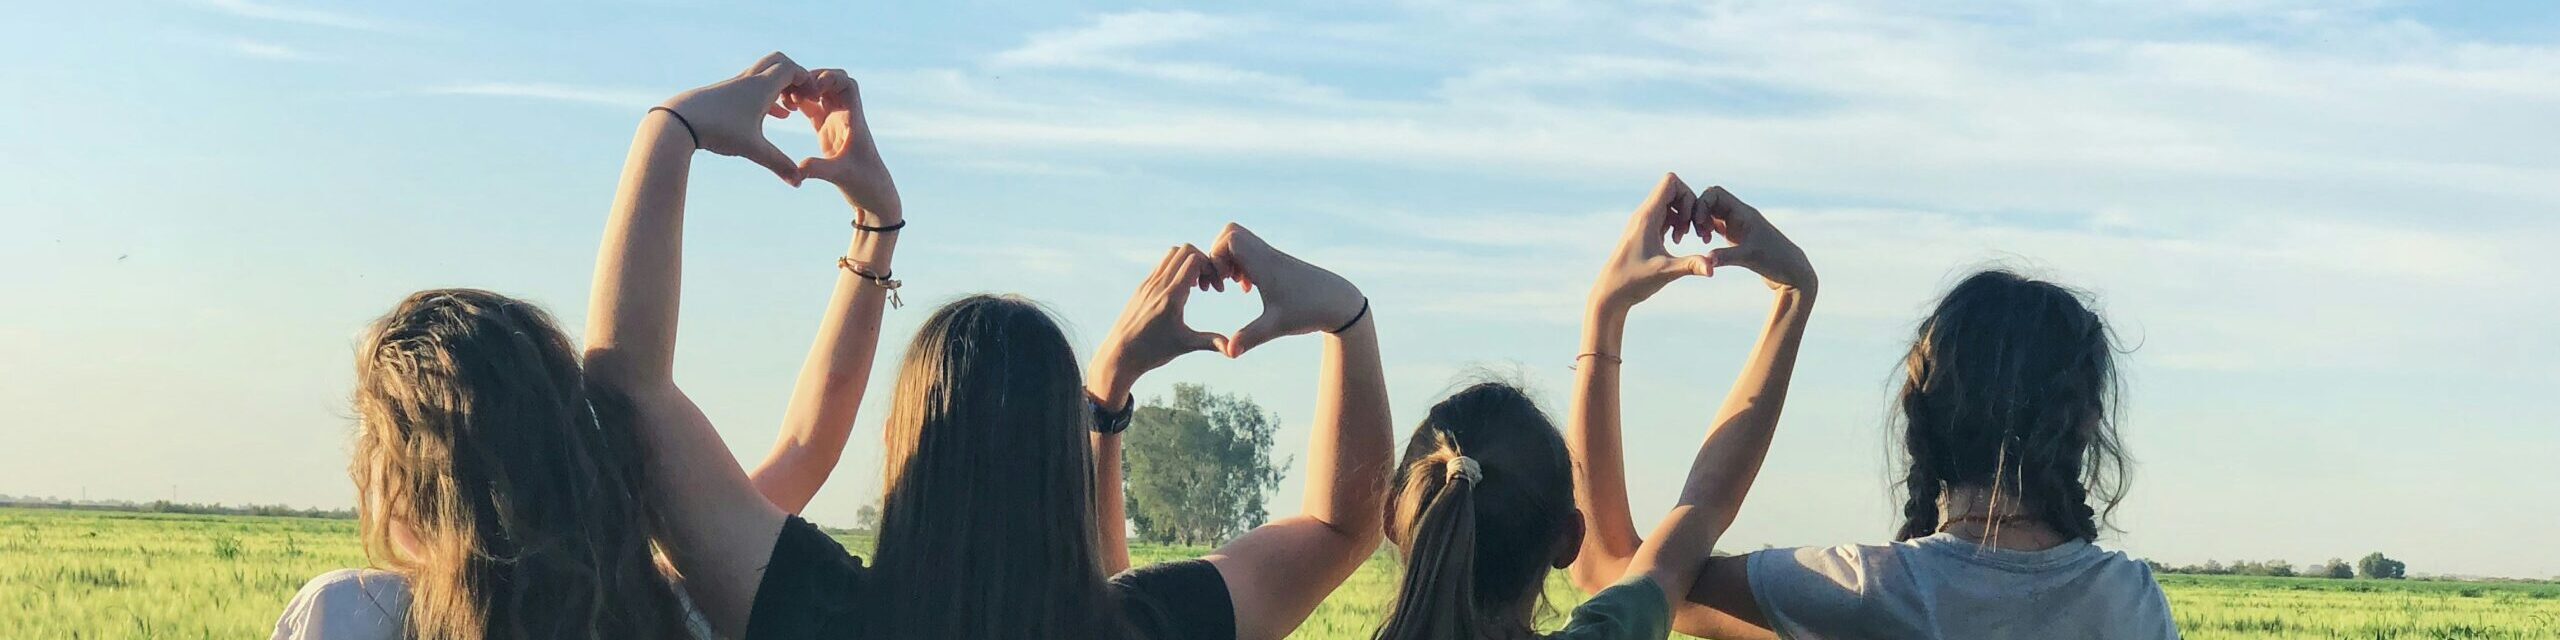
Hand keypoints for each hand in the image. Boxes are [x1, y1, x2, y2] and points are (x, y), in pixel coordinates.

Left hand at [660, 52, 809, 184]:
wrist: (678, 121)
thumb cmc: (717, 130)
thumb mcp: (752, 149)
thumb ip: (778, 164)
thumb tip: (798, 183)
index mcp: (761, 87)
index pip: (792, 69)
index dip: (807, 81)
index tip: (814, 99)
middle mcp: (749, 80)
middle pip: (778, 62)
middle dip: (795, 77)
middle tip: (803, 97)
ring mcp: (735, 85)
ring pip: (764, 75)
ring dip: (781, 87)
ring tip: (791, 110)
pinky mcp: (725, 93)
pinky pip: (753, 86)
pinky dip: (767, 95)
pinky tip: (772, 116)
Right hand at [789, 69, 900, 221]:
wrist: (873, 196)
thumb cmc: (865, 184)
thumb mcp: (841, 175)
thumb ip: (819, 169)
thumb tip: (798, 168)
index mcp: (854, 119)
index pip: (848, 84)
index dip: (830, 78)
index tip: (812, 87)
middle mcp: (846, 116)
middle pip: (832, 82)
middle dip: (813, 78)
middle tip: (793, 89)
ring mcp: (836, 123)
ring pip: (821, 93)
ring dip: (805, 89)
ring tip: (785, 97)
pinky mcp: (827, 132)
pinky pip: (813, 109)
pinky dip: (801, 102)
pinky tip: (785, 106)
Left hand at [1092, 245, 1227, 406]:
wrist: (1118, 355)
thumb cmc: (1152, 353)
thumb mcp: (1185, 346)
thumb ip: (1211, 342)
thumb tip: (1234, 350)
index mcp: (1171, 296)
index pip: (1194, 260)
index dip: (1211, 268)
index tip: (1215, 288)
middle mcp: (1158, 285)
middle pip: (1185, 250)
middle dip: (1202, 261)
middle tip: (1208, 284)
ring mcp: (1148, 284)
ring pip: (1171, 254)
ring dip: (1188, 263)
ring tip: (1196, 286)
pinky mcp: (1142, 287)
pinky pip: (1161, 265)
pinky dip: (1176, 269)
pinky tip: (1181, 291)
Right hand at [1209, 223, 1365, 357]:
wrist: (1340, 302)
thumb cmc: (1310, 311)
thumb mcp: (1277, 326)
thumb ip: (1250, 337)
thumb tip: (1228, 352)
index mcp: (1264, 264)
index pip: (1230, 239)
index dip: (1216, 257)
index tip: (1223, 282)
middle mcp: (1267, 255)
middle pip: (1231, 232)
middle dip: (1218, 254)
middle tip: (1224, 279)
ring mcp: (1273, 257)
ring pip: (1241, 241)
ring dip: (1230, 260)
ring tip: (1235, 284)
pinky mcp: (1278, 264)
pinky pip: (1252, 251)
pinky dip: (1243, 264)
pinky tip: (1249, 287)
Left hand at [1590, 172, 1714, 313]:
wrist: (1611, 293)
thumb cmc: (1633, 281)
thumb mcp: (1665, 272)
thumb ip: (1691, 265)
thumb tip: (1713, 268)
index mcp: (1647, 215)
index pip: (1671, 182)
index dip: (1687, 195)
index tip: (1689, 220)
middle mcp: (1644, 214)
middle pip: (1673, 190)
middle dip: (1689, 206)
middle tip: (1690, 231)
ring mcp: (1644, 222)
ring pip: (1670, 204)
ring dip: (1682, 216)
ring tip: (1682, 239)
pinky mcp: (1645, 232)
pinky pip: (1664, 216)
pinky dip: (1675, 224)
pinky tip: (1675, 243)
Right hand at [1699, 186, 1815, 292]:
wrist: (1792, 272)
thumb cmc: (1776, 261)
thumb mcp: (1749, 258)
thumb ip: (1726, 256)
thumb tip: (1705, 260)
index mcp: (1744, 213)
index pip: (1715, 193)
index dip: (1702, 205)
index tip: (1699, 225)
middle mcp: (1740, 215)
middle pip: (1710, 201)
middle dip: (1698, 213)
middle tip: (1696, 234)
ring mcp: (1738, 225)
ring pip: (1712, 213)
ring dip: (1702, 222)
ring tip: (1703, 240)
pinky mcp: (1737, 237)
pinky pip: (1716, 225)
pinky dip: (1707, 230)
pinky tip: (1706, 244)